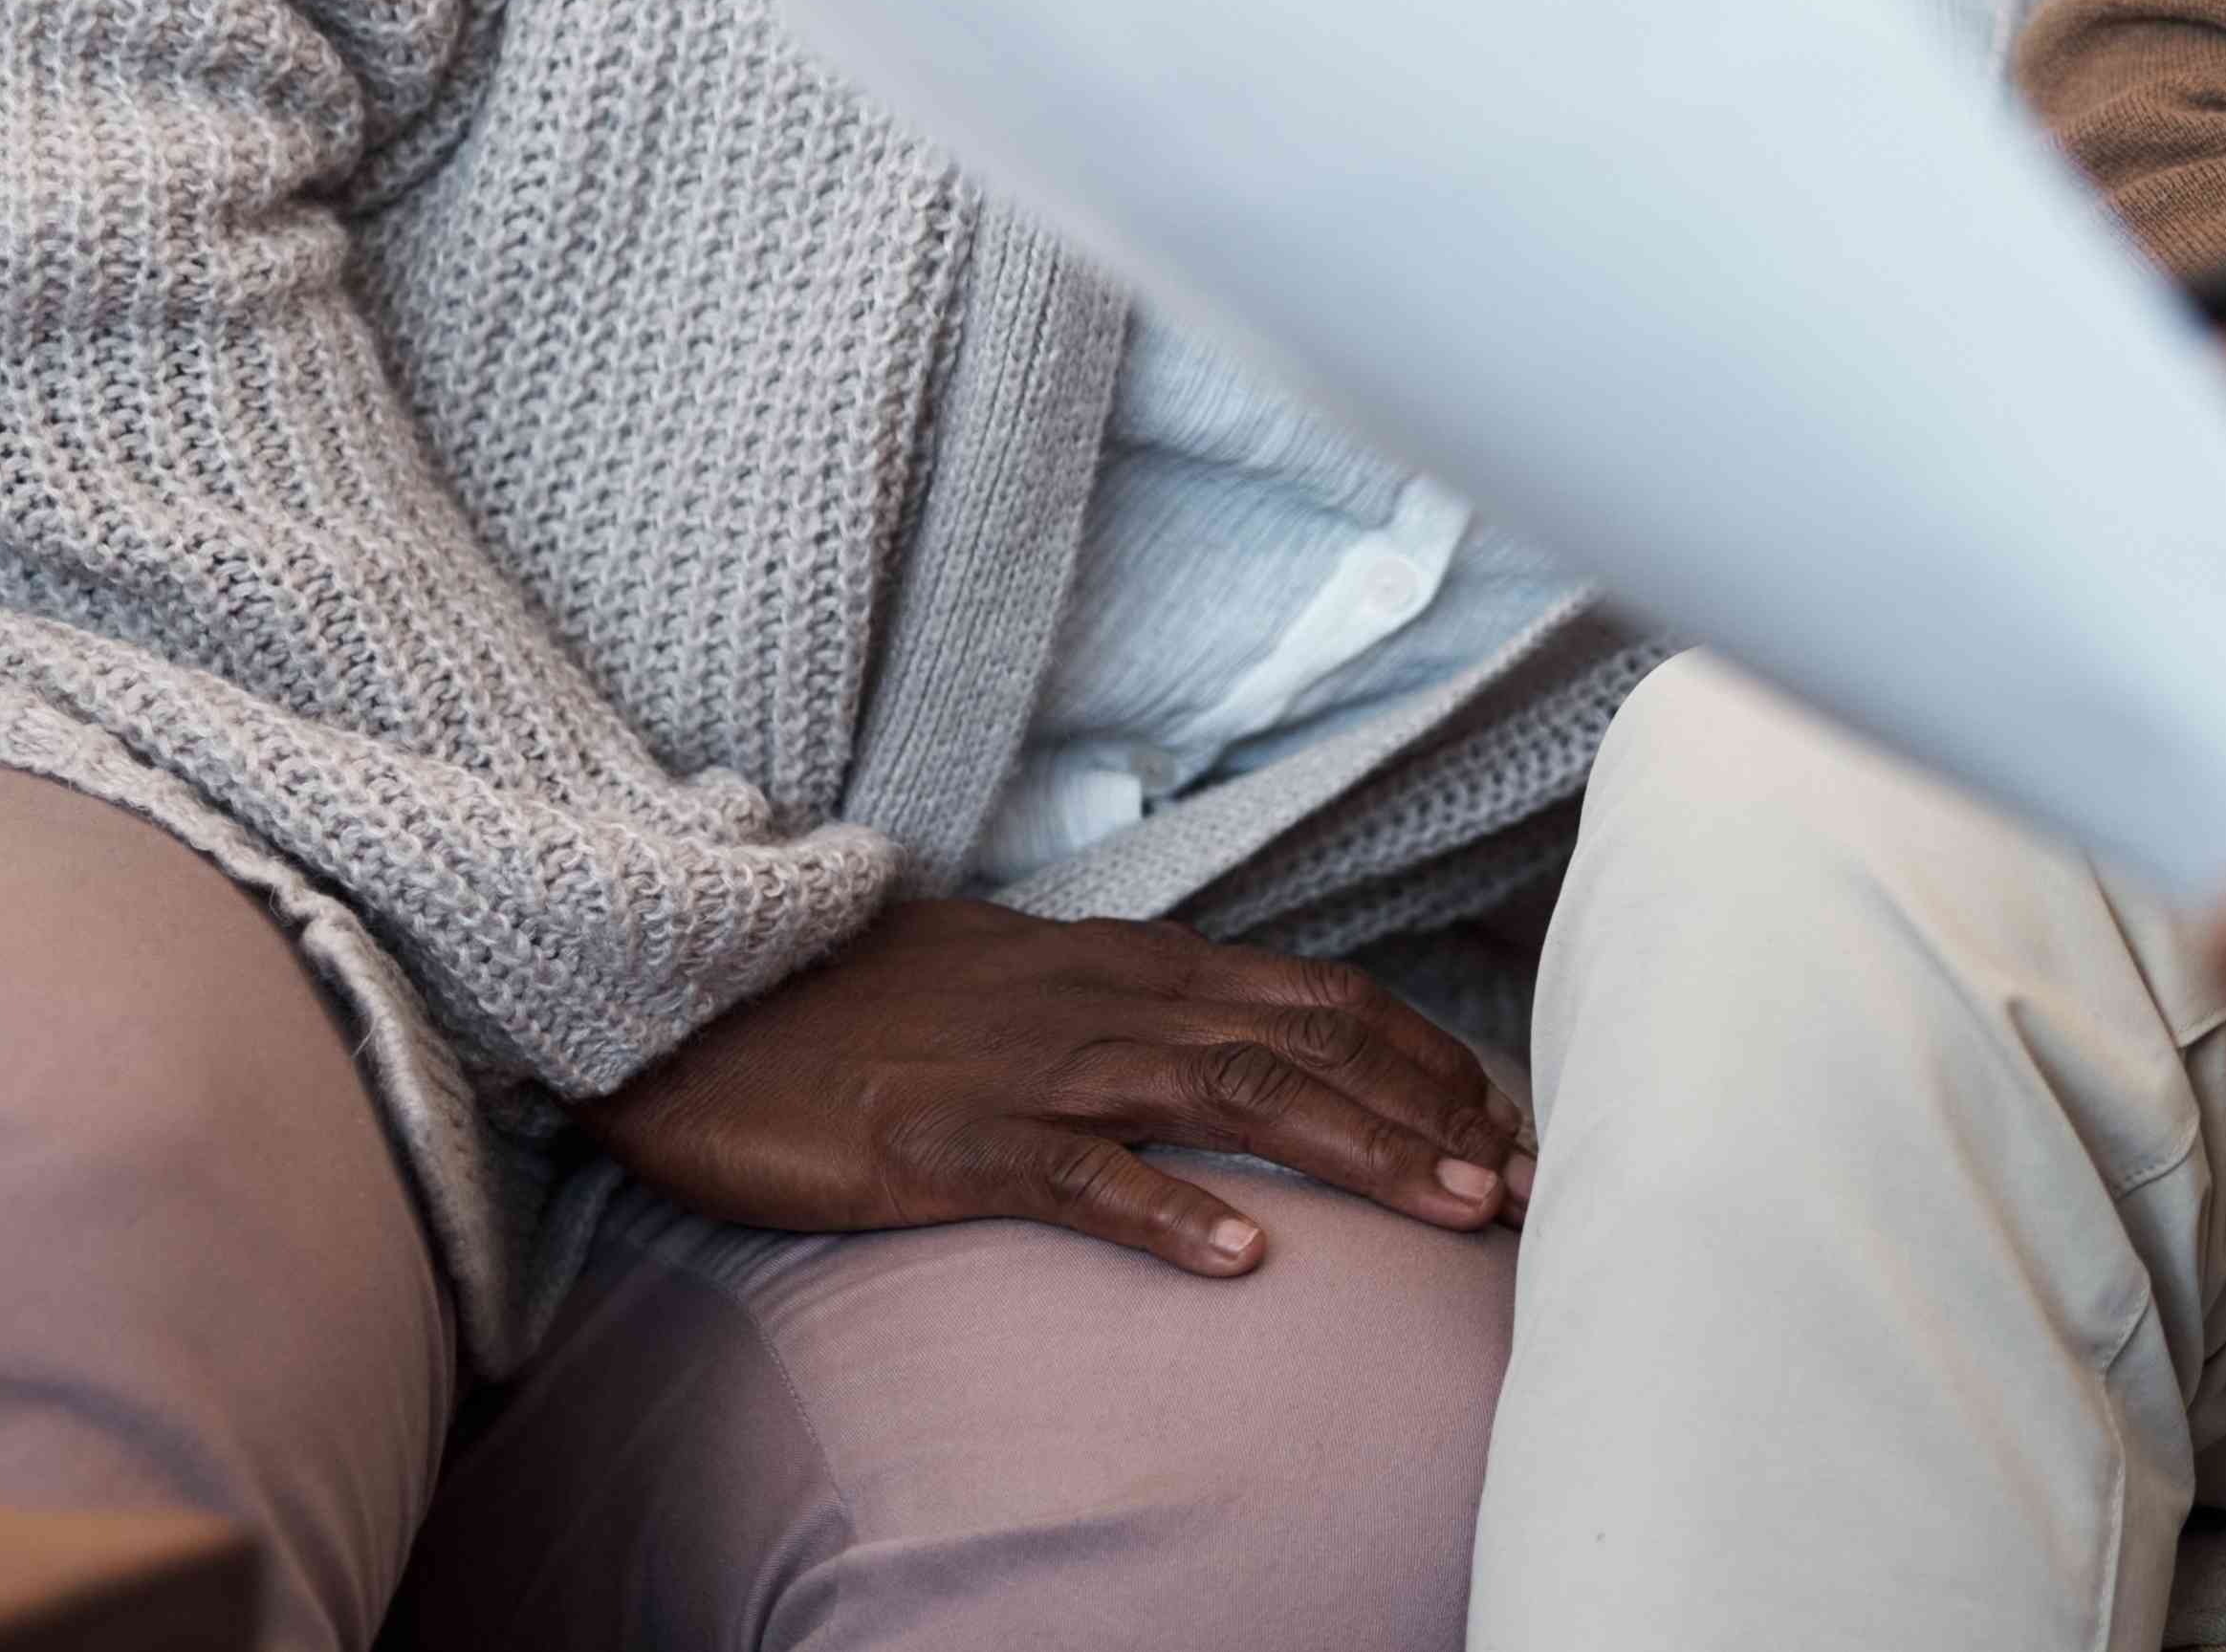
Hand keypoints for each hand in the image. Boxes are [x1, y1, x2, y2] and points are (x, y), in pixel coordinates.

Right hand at [586, 895, 1528, 1276]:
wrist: (697, 995)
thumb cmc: (860, 1003)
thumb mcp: (1022, 986)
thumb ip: (1127, 1009)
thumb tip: (1226, 1043)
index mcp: (1128, 966)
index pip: (1318, 1000)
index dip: (1424, 1060)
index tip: (1510, 1123)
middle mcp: (1104, 1001)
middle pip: (1307, 1045)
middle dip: (1432, 1113)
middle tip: (1528, 1184)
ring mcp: (1029, 1067)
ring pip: (1229, 1094)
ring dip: (1355, 1149)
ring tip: (1450, 1204)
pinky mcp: (945, 1139)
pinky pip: (1074, 1175)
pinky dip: (1165, 1211)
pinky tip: (1240, 1258)